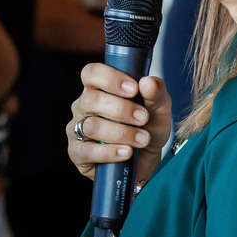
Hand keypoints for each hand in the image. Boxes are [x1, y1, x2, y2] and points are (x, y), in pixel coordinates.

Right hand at [66, 63, 172, 184]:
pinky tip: (126, 152)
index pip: (91, 73)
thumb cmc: (147, 130)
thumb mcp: (159, 111)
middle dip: (122, 109)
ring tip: (142, 139)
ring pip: (91, 126)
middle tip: (143, 118)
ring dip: (121, 133)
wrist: (146, 163)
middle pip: (92, 99)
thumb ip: (157, 94)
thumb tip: (148, 82)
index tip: (133, 89)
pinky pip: (87, 151)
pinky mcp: (77, 153)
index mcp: (98, 89)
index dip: (110, 78)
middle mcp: (83, 107)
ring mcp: (76, 130)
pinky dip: (110, 152)